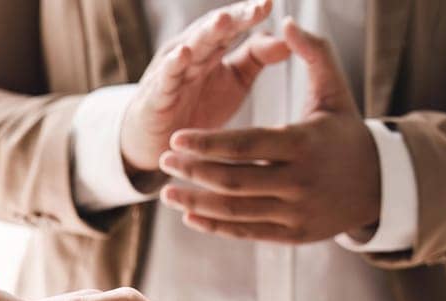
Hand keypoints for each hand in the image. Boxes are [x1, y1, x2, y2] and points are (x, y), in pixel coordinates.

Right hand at [119, 0, 288, 179]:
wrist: (161, 141)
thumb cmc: (199, 105)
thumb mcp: (235, 80)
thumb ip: (257, 57)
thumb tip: (288, 40)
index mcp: (211, 47)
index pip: (232, 26)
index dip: (248, 15)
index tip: (268, 4)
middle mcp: (190, 52)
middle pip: (214, 31)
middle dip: (233, 18)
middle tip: (255, 7)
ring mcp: (171, 71)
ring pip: (191, 47)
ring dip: (205, 34)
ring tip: (223, 20)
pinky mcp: (156, 95)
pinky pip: (166, 78)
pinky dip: (174, 64)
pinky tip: (184, 53)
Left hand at [158, 18, 380, 243]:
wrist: (381, 185)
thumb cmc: (347, 132)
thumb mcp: (335, 90)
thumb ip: (314, 53)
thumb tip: (286, 21)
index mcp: (304, 143)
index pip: (245, 145)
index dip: (207, 143)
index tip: (177, 138)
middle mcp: (299, 182)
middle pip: (233, 181)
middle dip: (193, 172)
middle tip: (162, 161)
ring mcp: (296, 212)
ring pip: (235, 212)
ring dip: (195, 203)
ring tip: (166, 192)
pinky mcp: (293, 235)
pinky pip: (246, 232)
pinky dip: (214, 226)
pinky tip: (189, 215)